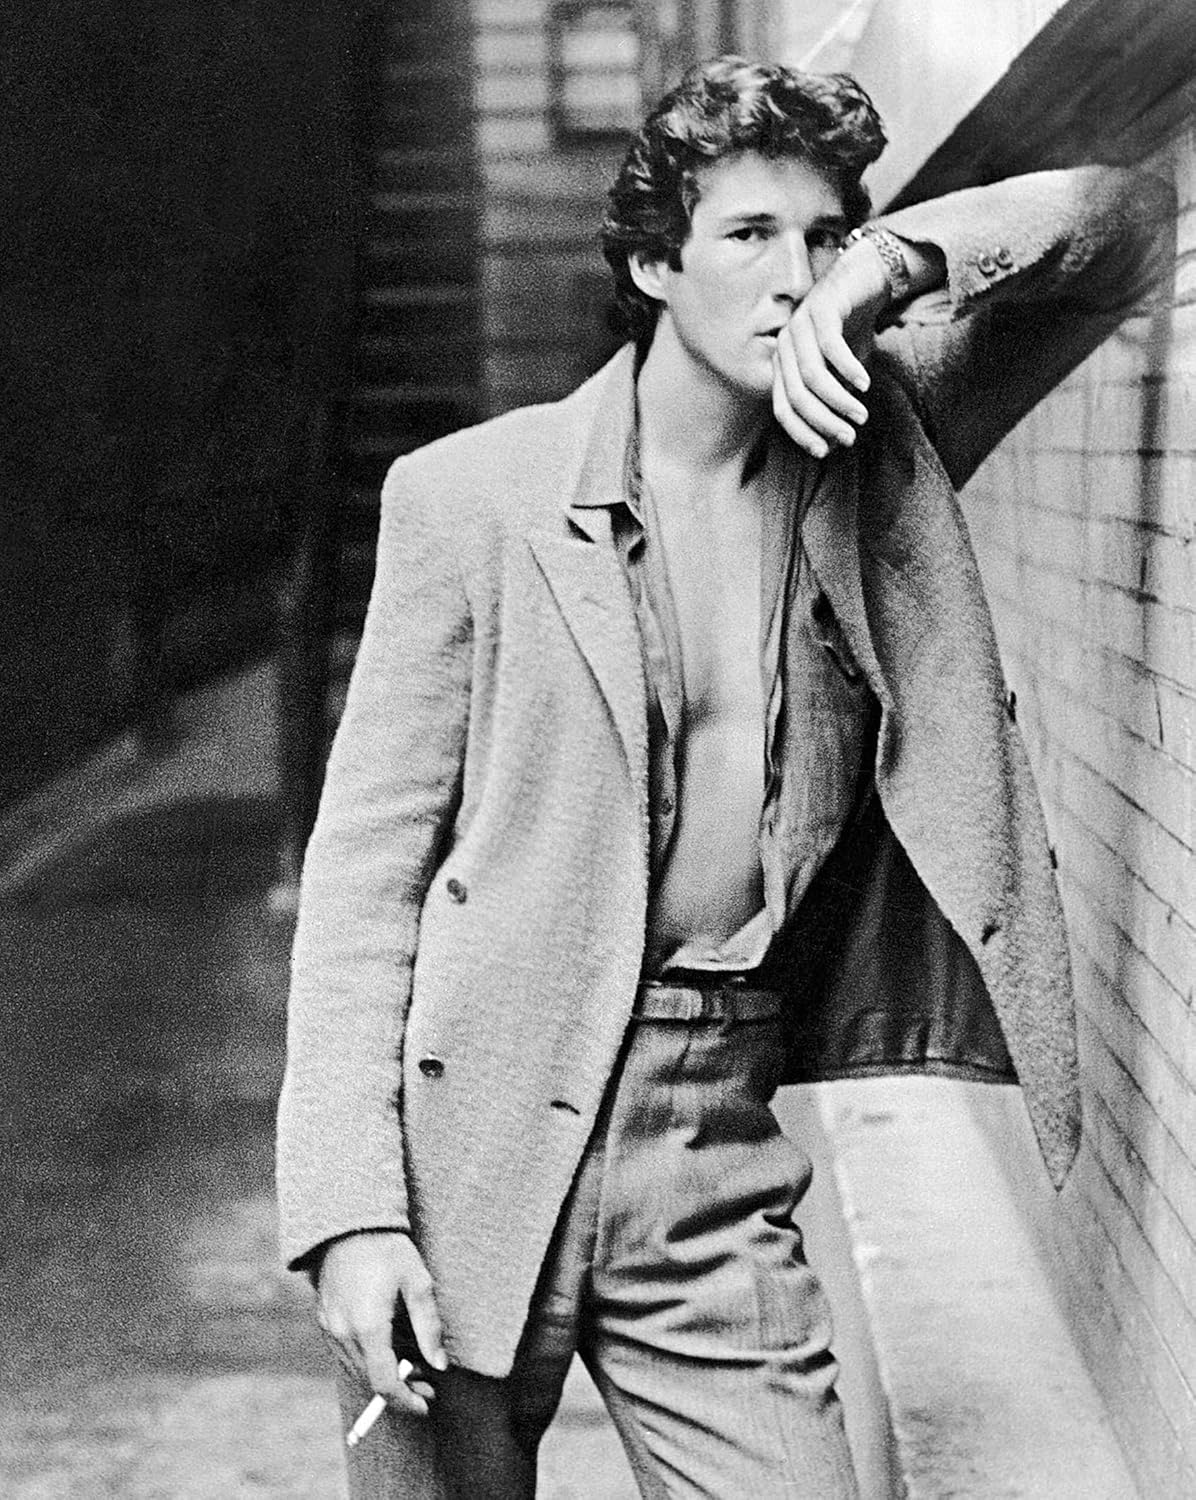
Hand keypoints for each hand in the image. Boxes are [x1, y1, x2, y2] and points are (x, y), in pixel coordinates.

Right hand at [316, 1230, 447, 1416]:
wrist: (350, 1222)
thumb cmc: (388, 1249)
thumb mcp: (418, 1284)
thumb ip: (429, 1328)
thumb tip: (439, 1365)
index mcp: (368, 1326)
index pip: (384, 1383)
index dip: (406, 1401)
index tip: (426, 1405)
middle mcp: (343, 1332)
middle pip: (370, 1381)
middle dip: (400, 1389)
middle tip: (428, 1382)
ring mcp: (330, 1327)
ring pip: (357, 1369)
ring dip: (383, 1374)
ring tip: (412, 1360)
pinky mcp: (324, 1319)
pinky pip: (346, 1352)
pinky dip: (368, 1358)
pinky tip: (388, 1343)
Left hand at [771, 237, 890, 458]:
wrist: (868, 279)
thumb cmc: (853, 330)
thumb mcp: (843, 376)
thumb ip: (834, 404)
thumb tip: (831, 446)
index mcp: (783, 364)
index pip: (783, 409)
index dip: (802, 433)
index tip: (825, 452)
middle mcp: (785, 345)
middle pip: (798, 396)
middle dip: (824, 422)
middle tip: (850, 437)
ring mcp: (799, 325)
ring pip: (813, 376)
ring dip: (838, 401)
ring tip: (861, 415)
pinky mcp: (821, 308)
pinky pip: (831, 348)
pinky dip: (848, 370)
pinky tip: (865, 384)